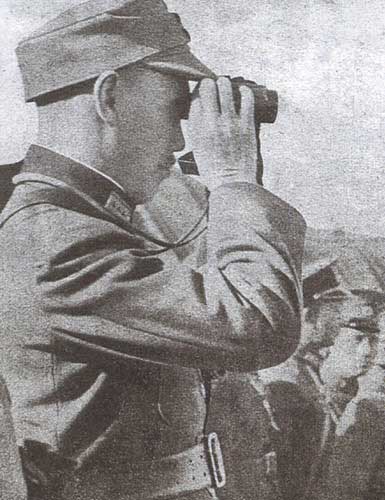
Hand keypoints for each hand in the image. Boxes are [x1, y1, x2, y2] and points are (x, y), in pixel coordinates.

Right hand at [187, 76, 257, 191]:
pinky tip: (243, 90)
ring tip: (226, 84)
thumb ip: (196, 129)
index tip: (202, 92)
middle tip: (214, 86)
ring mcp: (230, 123)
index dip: (198, 91)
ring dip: (225, 82)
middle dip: (210, 83)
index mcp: (196, 129)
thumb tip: (198, 110)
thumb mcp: (197, 148)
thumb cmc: (214, 169)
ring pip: (226, 88)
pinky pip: (246, 99)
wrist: (232, 184)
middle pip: (208, 88)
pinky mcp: (246, 126)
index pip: (194, 98)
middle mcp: (211, 123)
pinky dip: (245, 91)